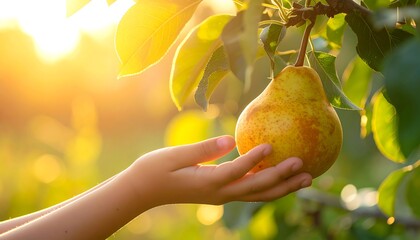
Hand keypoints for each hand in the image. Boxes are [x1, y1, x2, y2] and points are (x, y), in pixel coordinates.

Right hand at [126, 135, 311, 206]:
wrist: (142, 191)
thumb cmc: (154, 170)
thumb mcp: (175, 156)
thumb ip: (204, 149)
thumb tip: (231, 140)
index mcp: (207, 183)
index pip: (236, 171)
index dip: (254, 159)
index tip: (271, 145)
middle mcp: (219, 193)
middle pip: (257, 189)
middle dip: (282, 179)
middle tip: (306, 168)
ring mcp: (221, 196)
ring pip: (258, 195)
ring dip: (283, 187)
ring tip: (306, 179)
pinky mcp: (220, 193)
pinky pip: (250, 191)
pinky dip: (269, 186)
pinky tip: (281, 178)